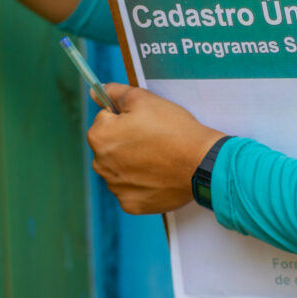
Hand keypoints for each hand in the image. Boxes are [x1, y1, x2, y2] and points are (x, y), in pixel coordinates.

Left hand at [87, 83, 225, 214]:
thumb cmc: (173, 129)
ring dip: (133, 162)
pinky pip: (131, 189)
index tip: (144, 121)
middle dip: (126, 141)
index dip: (125, 117)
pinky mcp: (131, 204)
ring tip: (158, 157)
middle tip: (153, 138)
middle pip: (110, 146)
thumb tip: (95, 93)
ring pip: (120, 168)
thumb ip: (115, 93)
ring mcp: (116, 187)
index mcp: (99, 137)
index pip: (104, 119)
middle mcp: (101, 165)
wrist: (201, 162)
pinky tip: (159, 174)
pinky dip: (142, 182)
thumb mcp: (144, 99)